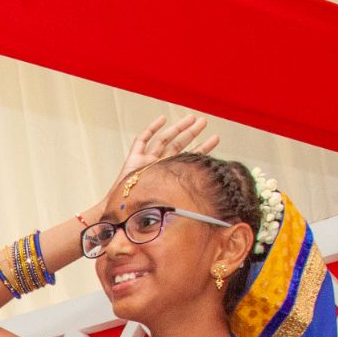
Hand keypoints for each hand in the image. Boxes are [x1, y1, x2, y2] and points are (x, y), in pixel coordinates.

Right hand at [104, 113, 219, 209]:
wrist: (121, 218)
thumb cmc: (143, 215)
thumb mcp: (171, 205)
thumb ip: (187, 199)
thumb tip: (212, 202)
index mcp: (169, 175)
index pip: (189, 158)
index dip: (203, 148)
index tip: (216, 138)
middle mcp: (159, 167)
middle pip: (177, 145)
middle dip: (191, 133)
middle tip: (204, 122)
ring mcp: (145, 162)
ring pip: (163, 140)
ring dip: (177, 128)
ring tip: (191, 118)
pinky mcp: (132, 160)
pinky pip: (141, 141)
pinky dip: (151, 129)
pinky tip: (162, 120)